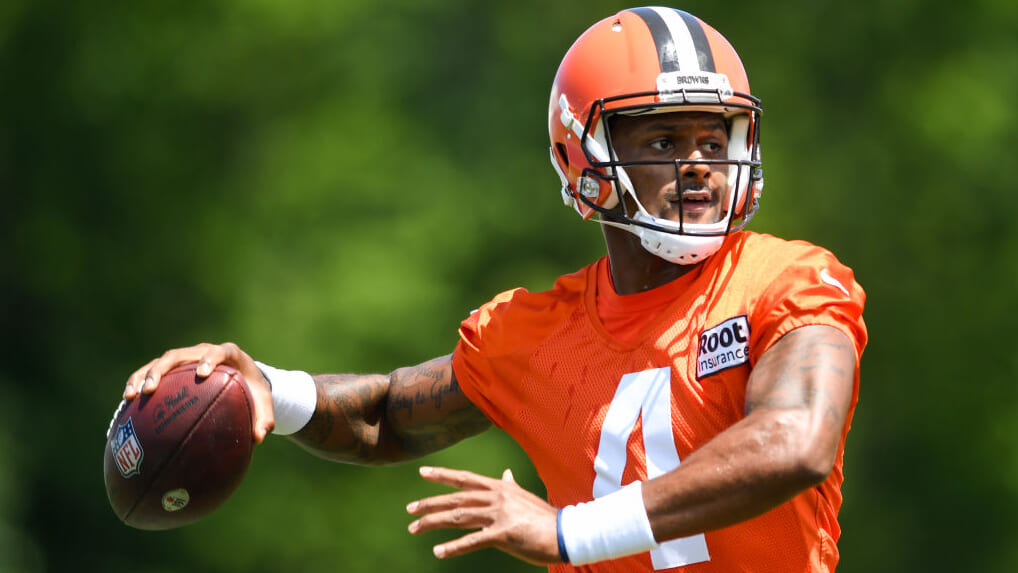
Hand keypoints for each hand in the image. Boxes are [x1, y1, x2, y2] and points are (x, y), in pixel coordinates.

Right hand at [124, 342, 275, 442]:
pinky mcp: (174, 368)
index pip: (218, 352)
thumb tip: (258, 439)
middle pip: (179, 354)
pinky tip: (126, 404)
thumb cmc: (253, 390)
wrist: (243, 377)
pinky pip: (151, 372)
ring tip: (131, 396)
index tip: (202, 373)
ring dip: (143, 376)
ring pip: (160, 361)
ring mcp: (186, 358)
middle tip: (152, 388)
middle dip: (163, 369)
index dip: (209, 359)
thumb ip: (264, 419)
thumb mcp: (264, 403)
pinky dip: (138, 384)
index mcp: (229, 355)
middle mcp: (203, 352)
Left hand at [406, 466, 561, 565]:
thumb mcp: (524, 497)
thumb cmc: (544, 517)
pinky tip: (438, 552)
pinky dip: (453, 547)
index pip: (465, 479)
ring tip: (414, 528)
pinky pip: (472, 541)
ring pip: (458, 517)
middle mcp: (496, 497)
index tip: (422, 472)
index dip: (443, 475)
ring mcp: (499, 514)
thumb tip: (506, 473)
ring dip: (433, 522)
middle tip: (409, 510)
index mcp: (499, 487)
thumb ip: (510, 486)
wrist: (565, 532)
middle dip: (430, 503)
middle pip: (455, 499)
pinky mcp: (503, 534)